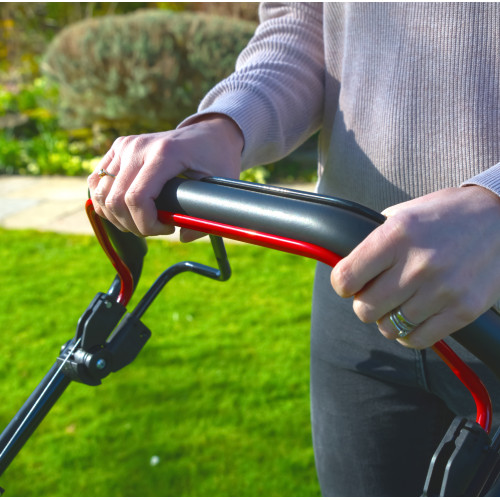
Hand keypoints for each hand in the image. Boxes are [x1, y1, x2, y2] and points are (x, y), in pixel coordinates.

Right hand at [88, 114, 243, 237]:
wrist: (208, 133)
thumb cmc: (216, 159)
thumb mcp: (219, 187)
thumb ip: (204, 218)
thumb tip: (183, 236)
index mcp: (165, 154)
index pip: (137, 198)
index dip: (146, 223)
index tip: (168, 227)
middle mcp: (138, 147)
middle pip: (116, 200)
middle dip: (135, 225)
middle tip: (157, 227)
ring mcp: (124, 146)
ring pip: (101, 194)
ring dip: (118, 217)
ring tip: (144, 219)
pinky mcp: (117, 148)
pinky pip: (97, 183)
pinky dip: (106, 203)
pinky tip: (128, 209)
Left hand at [331, 186, 499, 348]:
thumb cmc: (444, 215)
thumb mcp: (403, 214)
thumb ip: (374, 240)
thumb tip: (348, 266)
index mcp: (396, 235)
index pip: (346, 278)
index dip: (342, 285)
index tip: (348, 284)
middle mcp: (418, 264)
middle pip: (365, 308)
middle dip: (364, 304)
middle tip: (374, 295)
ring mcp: (442, 290)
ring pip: (388, 327)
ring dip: (387, 319)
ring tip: (397, 304)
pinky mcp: (463, 310)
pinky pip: (417, 339)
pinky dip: (407, 334)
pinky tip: (411, 319)